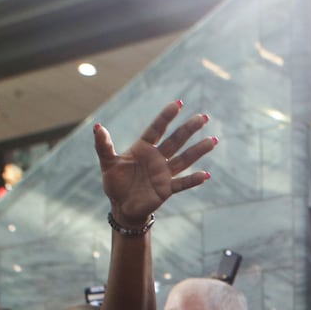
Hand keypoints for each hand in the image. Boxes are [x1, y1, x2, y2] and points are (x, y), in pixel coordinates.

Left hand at [96, 101, 216, 226]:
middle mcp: (157, 158)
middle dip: (189, 129)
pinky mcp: (167, 189)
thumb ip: (104, 145)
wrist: (122, 206)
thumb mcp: (107, 163)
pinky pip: (182, 183)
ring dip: (198, 150)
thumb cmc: (115, 182)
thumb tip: (97, 127)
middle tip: (203, 117)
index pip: (157, 129)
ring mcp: (164, 173)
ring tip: (213, 140)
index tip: (178, 103)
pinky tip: (205, 175)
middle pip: (176, 140)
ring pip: (184, 159)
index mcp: (144, 148)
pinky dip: (193, 180)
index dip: (166, 117)